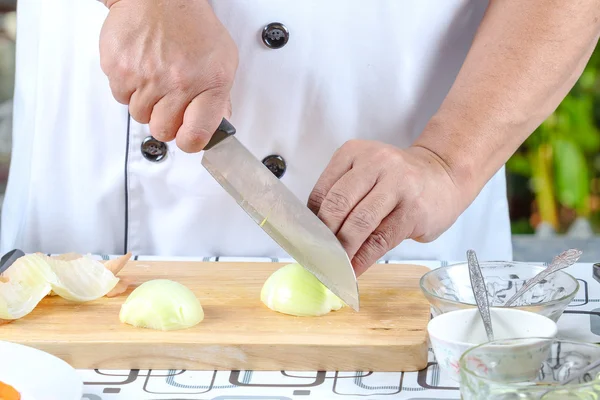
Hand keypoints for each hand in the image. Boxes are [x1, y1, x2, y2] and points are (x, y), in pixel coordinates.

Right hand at [99, 0, 237, 151]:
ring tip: (155, 78)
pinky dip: (128, 88)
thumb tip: (219, 124)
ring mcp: (147, 77)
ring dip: (146, 103)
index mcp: (209, 84)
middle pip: (163, 131)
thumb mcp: (223, 60)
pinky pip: (121, 97)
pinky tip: (141, 68)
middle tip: (168, 101)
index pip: (196, 135)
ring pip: (139, 115)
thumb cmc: (192, 25)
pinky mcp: (120, 69)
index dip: (189, 141)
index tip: (187, 137)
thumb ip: (221, 97)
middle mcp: (178, 82)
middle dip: (165, 121)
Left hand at [308, 140, 466, 275]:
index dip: (310, 222)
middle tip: (315, 258)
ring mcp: (397, 185)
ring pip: (358, 224)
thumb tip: (315, 234)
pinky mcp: (413, 210)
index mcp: (354, 152)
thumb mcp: (365, 173)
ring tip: (333, 267)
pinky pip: (381, 240)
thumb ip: (341, 195)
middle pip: (337, 206)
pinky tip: (354, 270)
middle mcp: (375, 163)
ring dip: (342, 251)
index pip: (322, 192)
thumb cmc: (398, 180)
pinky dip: (363, 259)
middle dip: (323, 238)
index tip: (305, 243)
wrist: (444, 174)